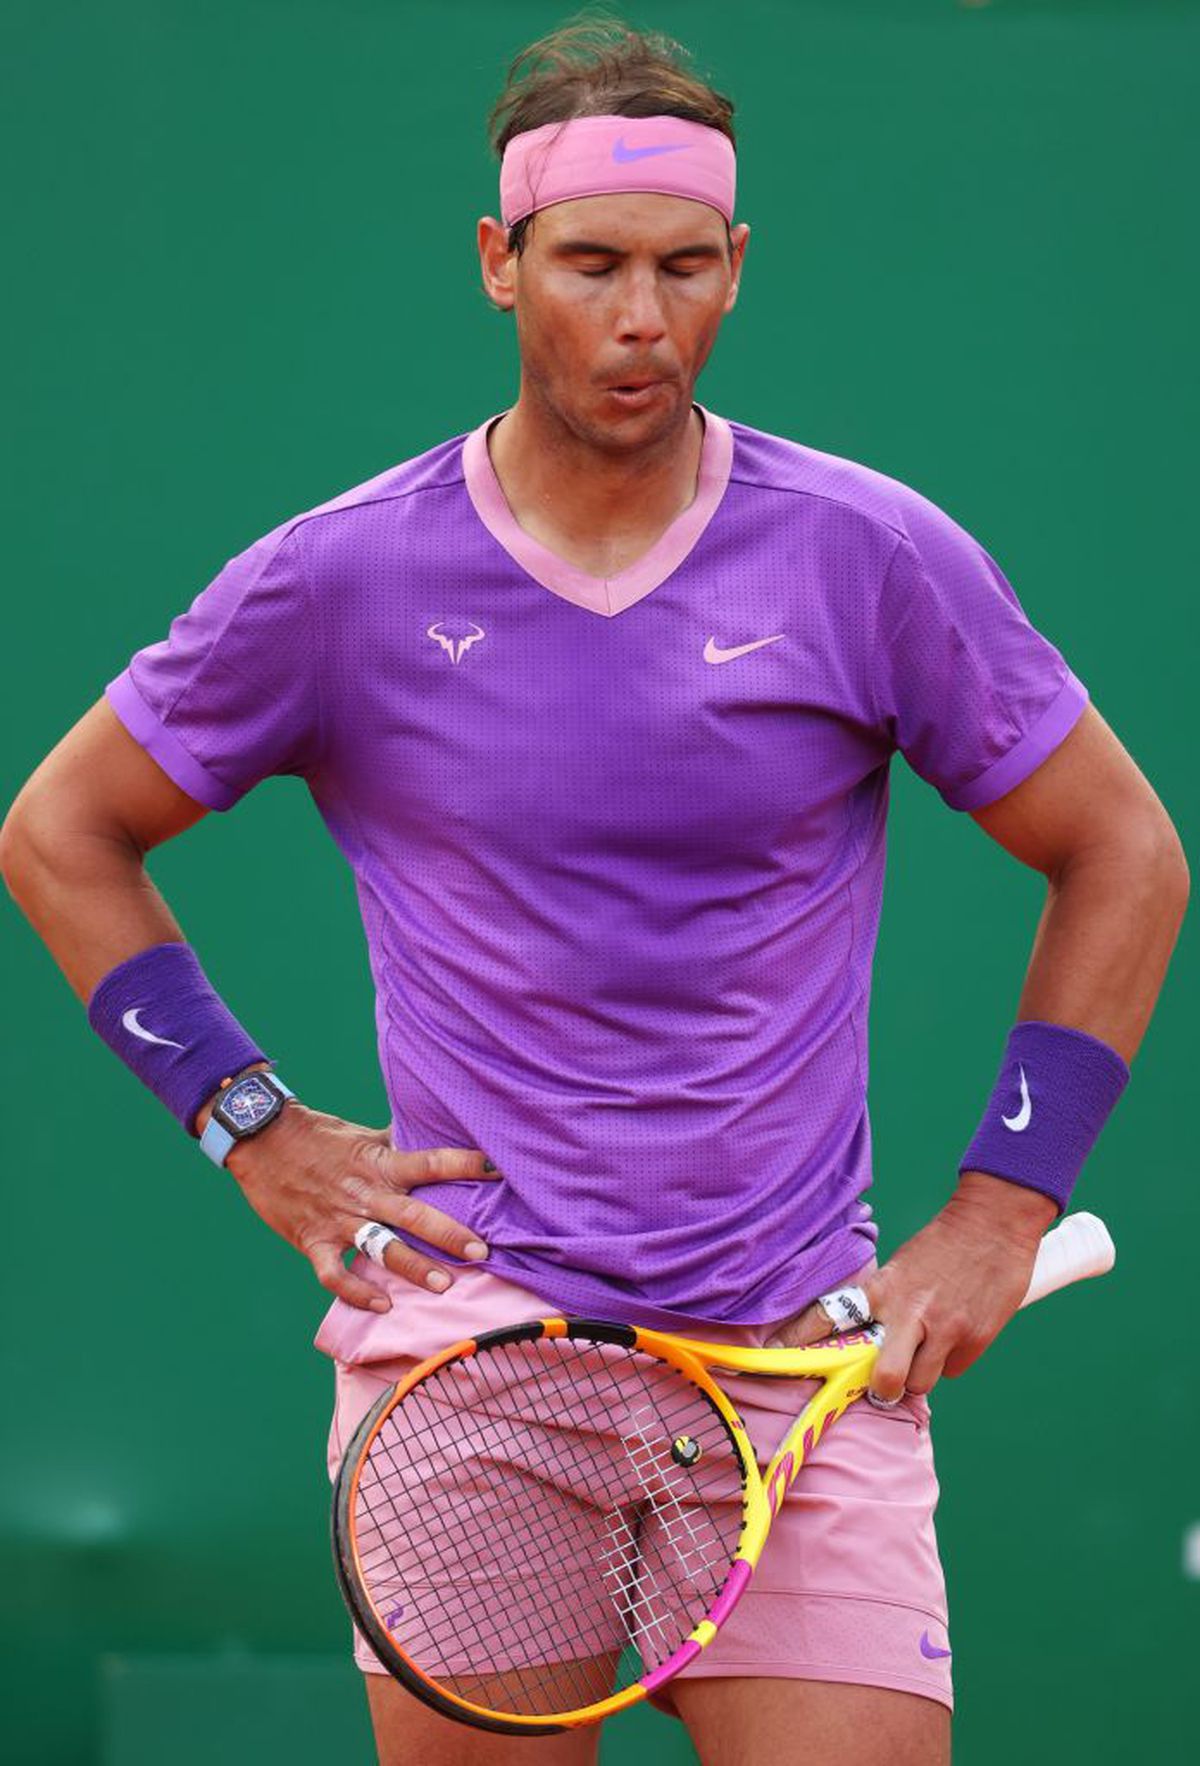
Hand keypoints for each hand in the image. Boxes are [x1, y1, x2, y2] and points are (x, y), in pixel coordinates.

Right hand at [198, 1079, 501, 1312]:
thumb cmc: (317, 1136)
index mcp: (380, 1163)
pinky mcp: (313, 1241)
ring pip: (381, 1247)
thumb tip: (430, 1137)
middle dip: (449, 1234)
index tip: (497, 1168)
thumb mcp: (362, 1136)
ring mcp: (338, 1220)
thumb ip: (396, 1144)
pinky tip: (383, 1304)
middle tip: (482, 1250)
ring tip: (445, 1285)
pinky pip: (335, 1274)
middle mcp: (365, 1193)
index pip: (430, 1161)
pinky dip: (357, 1292)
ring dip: (413, 1267)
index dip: (464, 1163)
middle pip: (414, 1214)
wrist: (261, 1141)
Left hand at [764, 1172, 1057, 1402]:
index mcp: (883, 1290)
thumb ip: (885, 1304)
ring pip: (920, 1383)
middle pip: (884, 1379)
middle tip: (881, 1388)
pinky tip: (955, 1335)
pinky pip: (953, 1370)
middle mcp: (910, 1314)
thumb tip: (869, 1340)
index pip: (831, 1318)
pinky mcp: (976, 1339)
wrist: (992, 1222)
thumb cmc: (942, 1245)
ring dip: (918, 1375)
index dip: (799, 1342)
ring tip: (925, 1351)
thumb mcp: (900, 1268)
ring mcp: (946, 1329)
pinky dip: (950, 1361)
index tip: (770, 1356)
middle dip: (881, 1391)